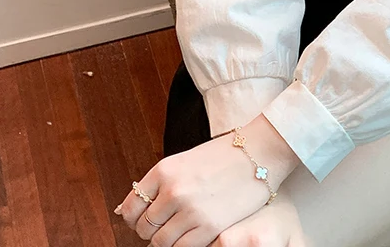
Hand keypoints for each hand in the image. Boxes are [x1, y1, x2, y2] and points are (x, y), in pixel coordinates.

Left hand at [115, 113, 301, 245]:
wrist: (260, 152)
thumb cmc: (225, 155)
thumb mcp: (186, 161)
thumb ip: (161, 183)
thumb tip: (128, 209)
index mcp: (164, 171)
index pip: (130, 208)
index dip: (134, 219)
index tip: (144, 219)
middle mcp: (173, 191)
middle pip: (144, 228)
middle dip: (151, 231)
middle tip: (166, 226)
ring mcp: (191, 210)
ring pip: (160, 243)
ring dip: (167, 241)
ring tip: (181, 231)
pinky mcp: (209, 226)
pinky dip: (183, 246)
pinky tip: (193, 235)